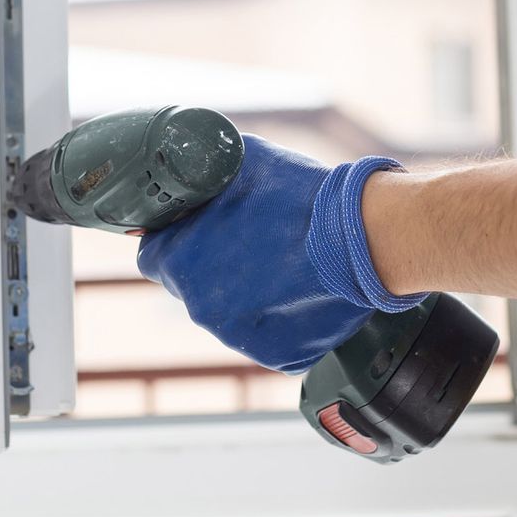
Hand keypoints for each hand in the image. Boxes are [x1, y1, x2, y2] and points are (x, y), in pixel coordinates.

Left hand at [136, 135, 423, 373]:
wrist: (362, 236)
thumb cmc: (300, 196)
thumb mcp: (239, 161)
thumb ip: (204, 174)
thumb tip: (191, 172)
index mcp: (181, 262)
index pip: (153, 257)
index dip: (173, 241)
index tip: (196, 233)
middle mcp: (202, 308)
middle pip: (191, 287)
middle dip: (211, 267)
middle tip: (249, 243)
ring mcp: (239, 337)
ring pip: (230, 313)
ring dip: (247, 294)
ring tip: (283, 263)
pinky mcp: (278, 355)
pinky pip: (268, 335)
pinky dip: (281, 317)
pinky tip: (301, 289)